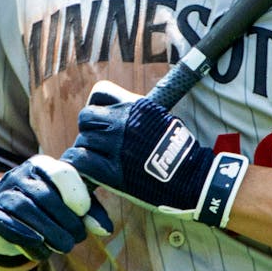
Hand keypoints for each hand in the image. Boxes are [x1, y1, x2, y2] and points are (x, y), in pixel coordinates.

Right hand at [0, 154, 112, 260]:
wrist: (4, 217)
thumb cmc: (45, 209)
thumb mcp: (68, 205)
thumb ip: (88, 212)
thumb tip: (106, 229)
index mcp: (42, 165)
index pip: (62, 173)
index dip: (76, 193)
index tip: (84, 213)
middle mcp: (19, 174)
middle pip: (45, 195)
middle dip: (65, 220)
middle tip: (78, 238)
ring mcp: (1, 193)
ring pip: (25, 209)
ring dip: (48, 231)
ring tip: (64, 247)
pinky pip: (6, 223)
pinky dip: (25, 237)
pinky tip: (41, 249)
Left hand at [62, 81, 248, 227]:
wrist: (192, 178)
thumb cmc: (181, 151)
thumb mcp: (162, 118)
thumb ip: (138, 115)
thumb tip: (121, 115)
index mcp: (136, 106)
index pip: (100, 92)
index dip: (97, 106)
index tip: (101, 119)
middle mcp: (122, 121)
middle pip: (86, 117)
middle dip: (89, 130)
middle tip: (97, 145)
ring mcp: (115, 145)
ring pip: (82, 140)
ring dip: (86, 151)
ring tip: (96, 162)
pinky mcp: (111, 170)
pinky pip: (80, 161)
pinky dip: (79, 166)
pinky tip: (86, 172)